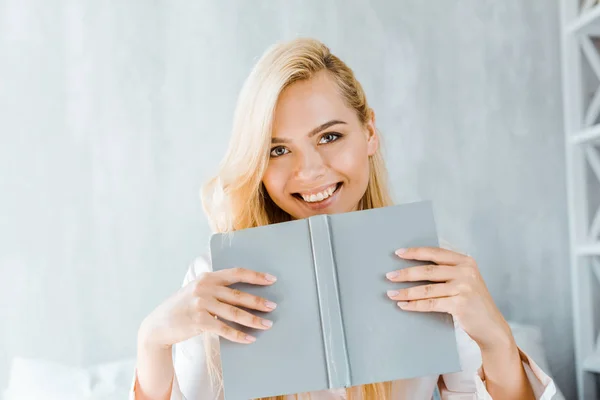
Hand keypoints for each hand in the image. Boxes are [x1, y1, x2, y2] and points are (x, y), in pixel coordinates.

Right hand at [140, 268, 277, 348]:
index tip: (271, 279)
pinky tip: (249, 338)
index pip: (236, 273)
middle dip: (258, 301)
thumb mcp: (196, 291)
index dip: (255, 276)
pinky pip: (223, 329)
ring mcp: (200, 303)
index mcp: (207, 277)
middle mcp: (204, 288)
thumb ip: (215, 289)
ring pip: (234, 312)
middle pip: (238, 294)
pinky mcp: (198, 321)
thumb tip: (243, 296)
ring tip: (266, 325)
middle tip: (273, 307)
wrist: (157, 326)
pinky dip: (238, 335)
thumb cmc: (182, 308)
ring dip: (253, 320)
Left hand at [385, 247, 512, 350]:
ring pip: (426, 289)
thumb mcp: (465, 279)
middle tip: (389, 276)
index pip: (435, 253)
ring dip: (406, 292)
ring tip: (391, 293)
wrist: (491, 326)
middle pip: (427, 271)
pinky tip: (403, 305)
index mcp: (465, 261)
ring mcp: (464, 287)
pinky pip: (430, 303)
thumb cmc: (473, 302)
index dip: (415, 252)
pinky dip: (414, 305)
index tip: (398, 253)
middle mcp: (466, 271)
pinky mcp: (459, 304)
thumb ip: (448, 269)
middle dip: (405, 273)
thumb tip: (416, 266)